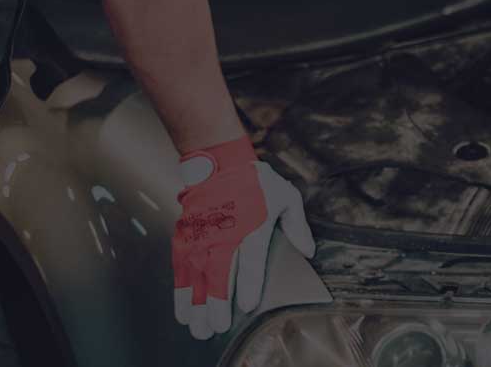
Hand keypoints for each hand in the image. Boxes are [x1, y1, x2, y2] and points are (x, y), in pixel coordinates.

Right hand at [171, 138, 315, 338]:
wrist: (220, 162)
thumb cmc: (257, 181)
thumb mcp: (287, 197)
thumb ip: (298, 225)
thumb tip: (309, 251)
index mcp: (250, 228)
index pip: (250, 262)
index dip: (249, 285)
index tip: (248, 306)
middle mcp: (222, 236)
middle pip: (218, 276)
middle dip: (215, 304)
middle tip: (215, 328)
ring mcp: (201, 238)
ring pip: (196, 277)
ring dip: (194, 304)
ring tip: (195, 327)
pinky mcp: (186, 237)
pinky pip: (181, 269)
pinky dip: (180, 291)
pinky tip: (182, 310)